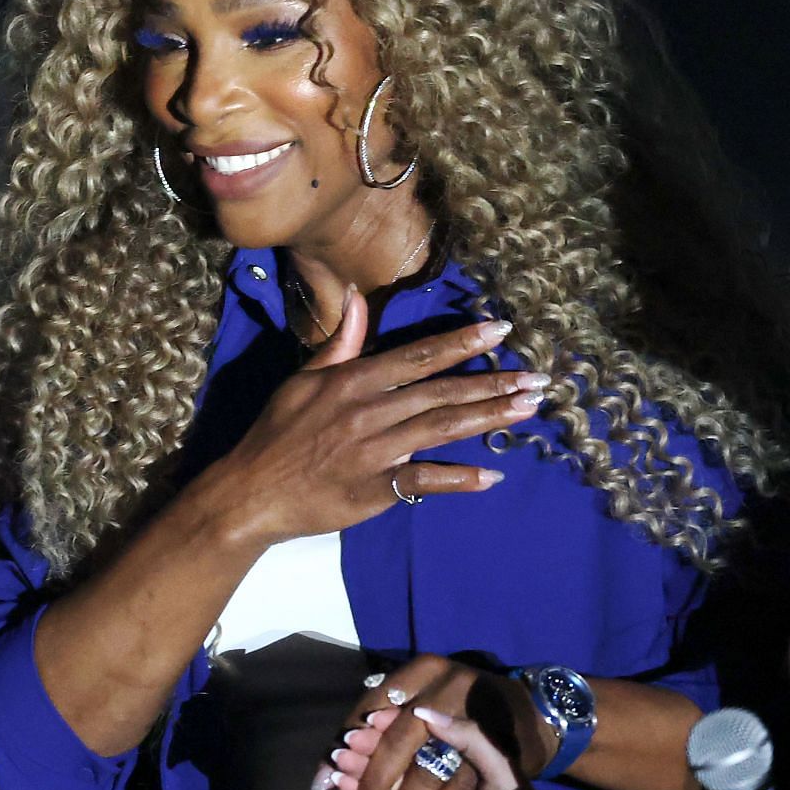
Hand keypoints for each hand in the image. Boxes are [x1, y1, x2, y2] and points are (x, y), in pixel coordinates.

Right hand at [188, 290, 545, 547]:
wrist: (251, 491)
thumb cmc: (277, 432)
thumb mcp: (302, 380)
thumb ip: (339, 343)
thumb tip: (354, 298)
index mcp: (355, 381)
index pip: (419, 356)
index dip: (463, 342)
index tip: (500, 330)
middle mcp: (370, 412)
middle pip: (443, 392)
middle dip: (494, 382)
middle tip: (538, 378)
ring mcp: (375, 452)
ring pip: (442, 429)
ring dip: (489, 418)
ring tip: (528, 409)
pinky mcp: (375, 490)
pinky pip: (424, 481)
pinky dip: (458, 479)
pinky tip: (491, 476)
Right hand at [334, 706, 545, 789]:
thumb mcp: (499, 769)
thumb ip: (467, 737)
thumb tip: (423, 710)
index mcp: (456, 759)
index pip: (418, 736)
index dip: (395, 726)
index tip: (373, 717)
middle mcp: (435, 779)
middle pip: (396, 759)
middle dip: (370, 749)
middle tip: (347, 742)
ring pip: (383, 784)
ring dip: (358, 772)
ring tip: (337, 761)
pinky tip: (341, 785)